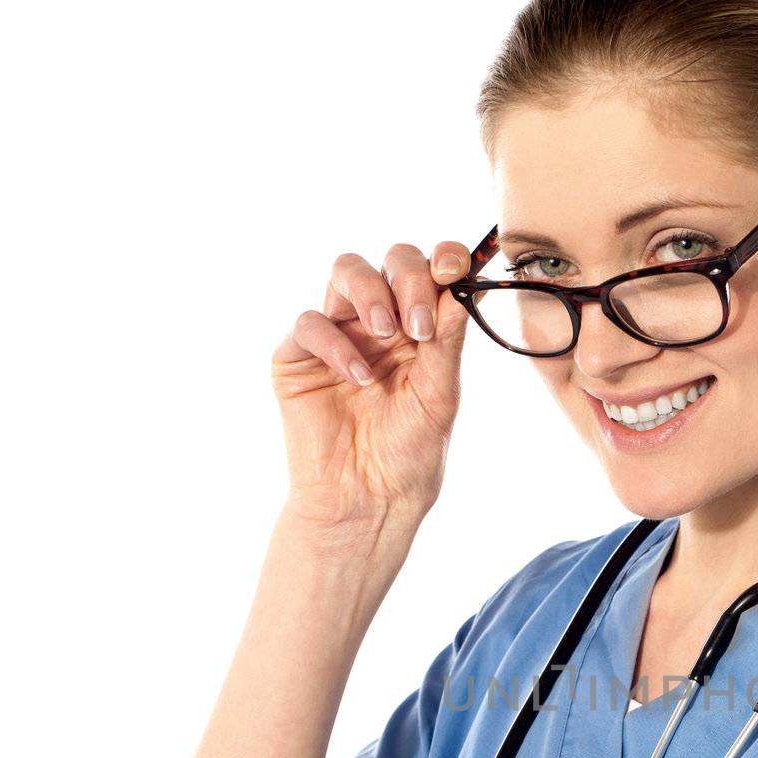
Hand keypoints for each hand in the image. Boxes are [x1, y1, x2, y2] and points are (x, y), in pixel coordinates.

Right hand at [270, 241, 472, 535]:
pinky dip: (336, 343)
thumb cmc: (408, 453)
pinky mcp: (299, 356)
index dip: (443, 258)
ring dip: (371, 294)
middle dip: (408, 278)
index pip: (431, 272)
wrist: (369, 499)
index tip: (454, 266)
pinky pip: (311, 323)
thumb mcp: (439, 396)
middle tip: (419, 325)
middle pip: (390, 261)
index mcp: (421, 328)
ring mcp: (339, 334)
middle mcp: (380, 322)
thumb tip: (458, 288)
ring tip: (388, 335)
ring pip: (346, 271)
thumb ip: (446, 342)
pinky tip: (358, 378)